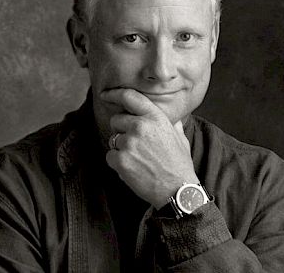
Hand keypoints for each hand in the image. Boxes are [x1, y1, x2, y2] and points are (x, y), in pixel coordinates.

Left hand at [101, 88, 199, 208]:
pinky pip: (110, 156)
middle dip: (121, 130)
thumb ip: (169, 122)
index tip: (105, 94)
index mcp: (155, 117)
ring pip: (113, 139)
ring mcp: (129, 143)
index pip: (130, 97)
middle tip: (135, 144)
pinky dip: (118, 163)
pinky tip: (133, 168)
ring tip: (138, 159)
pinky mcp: (121, 160)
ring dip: (121, 148)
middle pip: (116, 120)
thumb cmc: (179, 163)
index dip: (114, 93)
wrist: (177, 189)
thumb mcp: (179, 136)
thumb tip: (166, 115)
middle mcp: (141, 126)